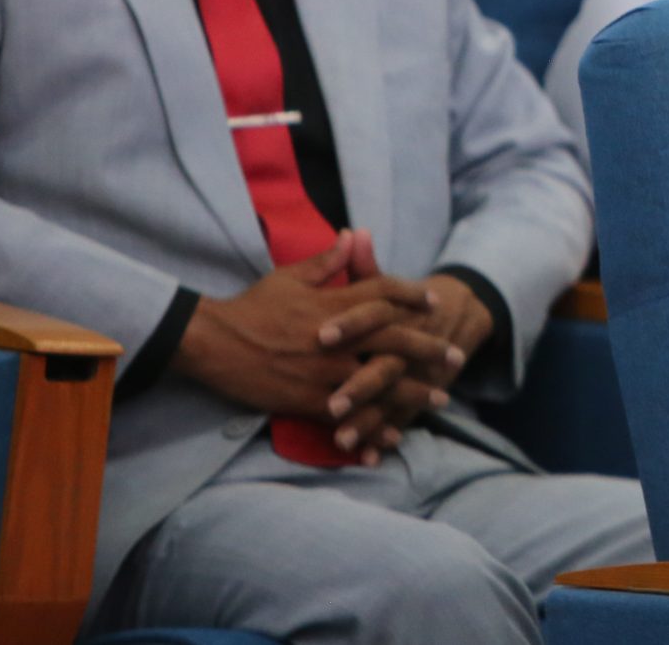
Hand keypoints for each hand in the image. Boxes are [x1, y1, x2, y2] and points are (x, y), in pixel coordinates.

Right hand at [174, 231, 440, 418]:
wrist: (213, 343)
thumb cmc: (251, 306)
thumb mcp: (289, 276)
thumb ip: (327, 261)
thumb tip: (351, 235)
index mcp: (334, 303)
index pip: (384, 293)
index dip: (413, 294)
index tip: (435, 300)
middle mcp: (337, 337)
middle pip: (395, 340)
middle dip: (429, 349)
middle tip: (456, 357)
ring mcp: (325, 370)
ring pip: (380, 382)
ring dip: (413, 392)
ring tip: (440, 399)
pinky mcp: (308, 399)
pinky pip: (351, 414)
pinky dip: (375, 424)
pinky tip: (396, 434)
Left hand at [313, 233, 496, 459]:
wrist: (464, 310)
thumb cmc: (407, 300)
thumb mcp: (385, 281)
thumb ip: (364, 263)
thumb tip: (352, 231)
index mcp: (395, 310)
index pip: (373, 311)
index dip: (350, 322)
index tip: (321, 336)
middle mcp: (408, 341)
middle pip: (386, 363)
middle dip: (360, 386)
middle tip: (330, 406)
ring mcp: (417, 370)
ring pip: (394, 398)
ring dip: (370, 421)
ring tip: (343, 440)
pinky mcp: (421, 392)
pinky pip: (404, 419)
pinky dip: (388, 438)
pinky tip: (369, 458)